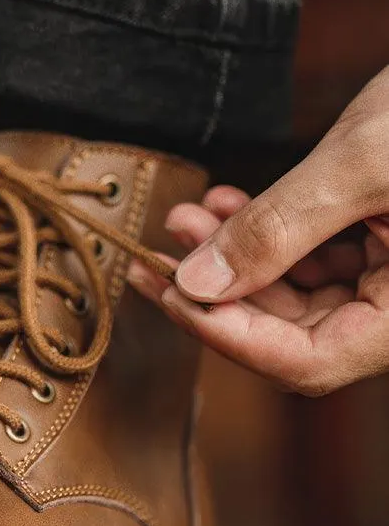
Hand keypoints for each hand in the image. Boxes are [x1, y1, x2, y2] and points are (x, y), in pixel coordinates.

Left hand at [127, 65, 388, 394]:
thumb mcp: (363, 164)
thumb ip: (278, 228)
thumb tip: (197, 284)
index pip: (307, 362)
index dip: (228, 337)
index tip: (169, 295)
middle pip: (292, 333)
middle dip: (219, 290)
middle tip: (159, 249)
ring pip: (296, 294)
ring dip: (234, 259)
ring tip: (185, 216)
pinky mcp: (386, 247)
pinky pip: (314, 260)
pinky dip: (267, 235)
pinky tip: (226, 204)